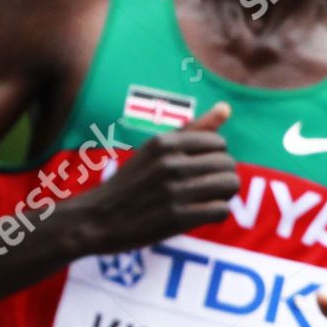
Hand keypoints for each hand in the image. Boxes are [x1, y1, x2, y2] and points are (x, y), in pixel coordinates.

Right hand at [73, 102, 239, 253]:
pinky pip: (221, 210)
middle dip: (222, 176)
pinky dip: (216, 213)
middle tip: (203, 187)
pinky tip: (200, 214)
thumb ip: (191, 128)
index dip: (214, 157)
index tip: (199, 169)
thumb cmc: (131, 182)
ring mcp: (173, 190)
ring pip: (229, 185)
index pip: (218, 142)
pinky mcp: (177, 218)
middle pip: (228, 164)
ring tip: (206, 199)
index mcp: (162, 142)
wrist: (97, 219)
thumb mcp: (154, 150)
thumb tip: (226, 107)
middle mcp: (169, 163)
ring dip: (223, 195)